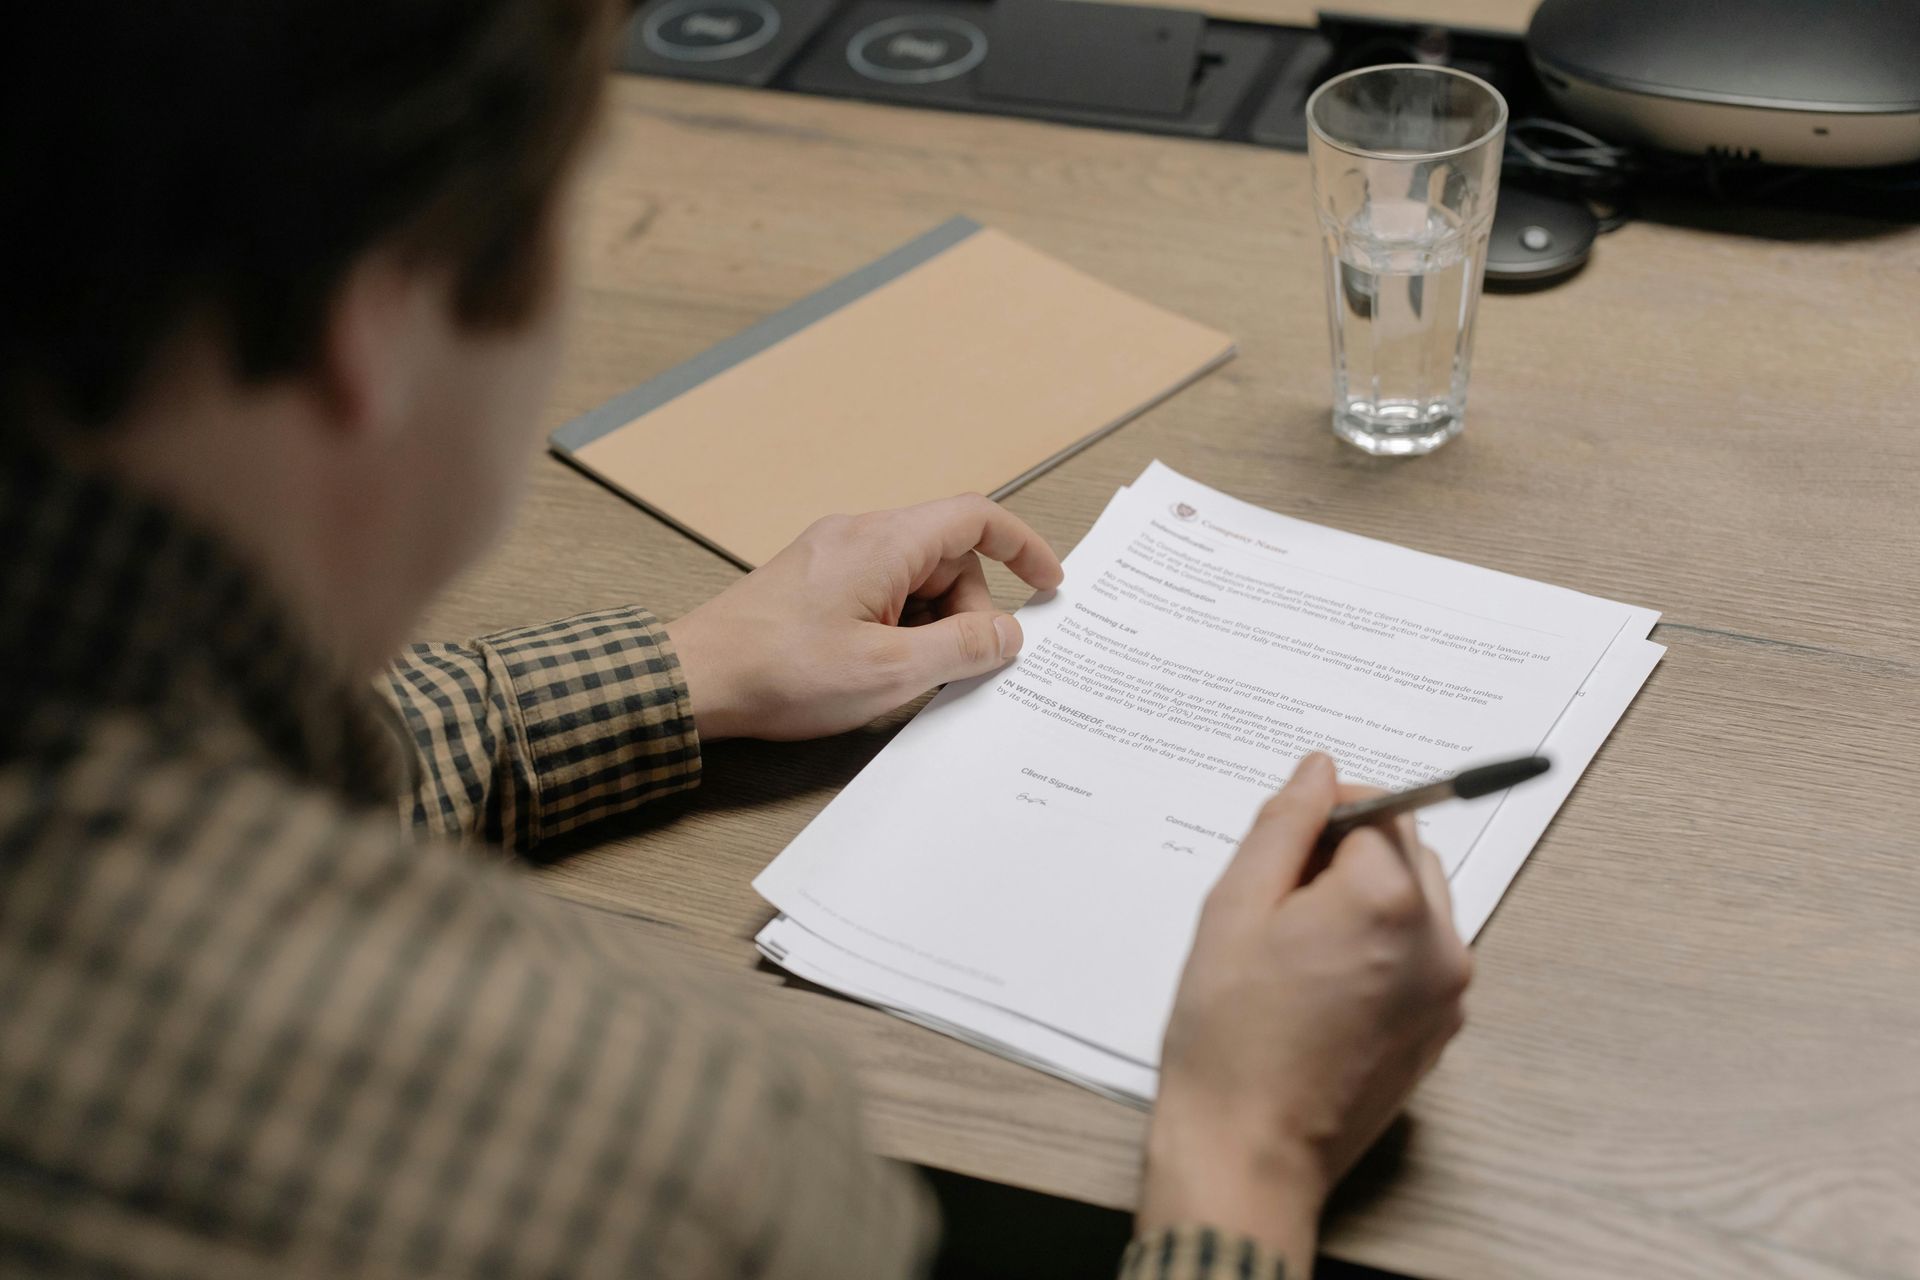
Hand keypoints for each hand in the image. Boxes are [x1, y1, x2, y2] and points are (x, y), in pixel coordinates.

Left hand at [665, 494, 1063, 740]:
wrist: (695, 680)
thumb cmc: (780, 672)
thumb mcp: (890, 671)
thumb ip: (962, 649)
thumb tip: (1009, 634)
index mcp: (883, 542)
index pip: (975, 517)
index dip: (1023, 546)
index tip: (1049, 583)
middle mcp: (858, 535)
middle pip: (947, 558)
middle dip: (967, 613)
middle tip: (957, 668)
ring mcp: (832, 557)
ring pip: (914, 581)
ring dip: (928, 627)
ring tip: (906, 677)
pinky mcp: (814, 583)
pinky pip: (880, 594)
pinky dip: (897, 628)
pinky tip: (879, 671)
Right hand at [1139, 752, 1471, 1263]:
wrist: (1249, 1151)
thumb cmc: (1228, 1037)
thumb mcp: (1233, 908)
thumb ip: (1284, 825)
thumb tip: (1319, 770)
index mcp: (1385, 899)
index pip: (1377, 808)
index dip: (1323, 819)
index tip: (1280, 855)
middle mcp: (1437, 939)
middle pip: (1406, 851)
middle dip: (1348, 858)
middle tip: (1279, 905)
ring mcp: (1448, 989)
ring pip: (1418, 901)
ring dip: (1368, 901)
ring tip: (1298, 952)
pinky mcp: (1443, 1028)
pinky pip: (1422, 954)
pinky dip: (1382, 949)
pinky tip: (1321, 988)